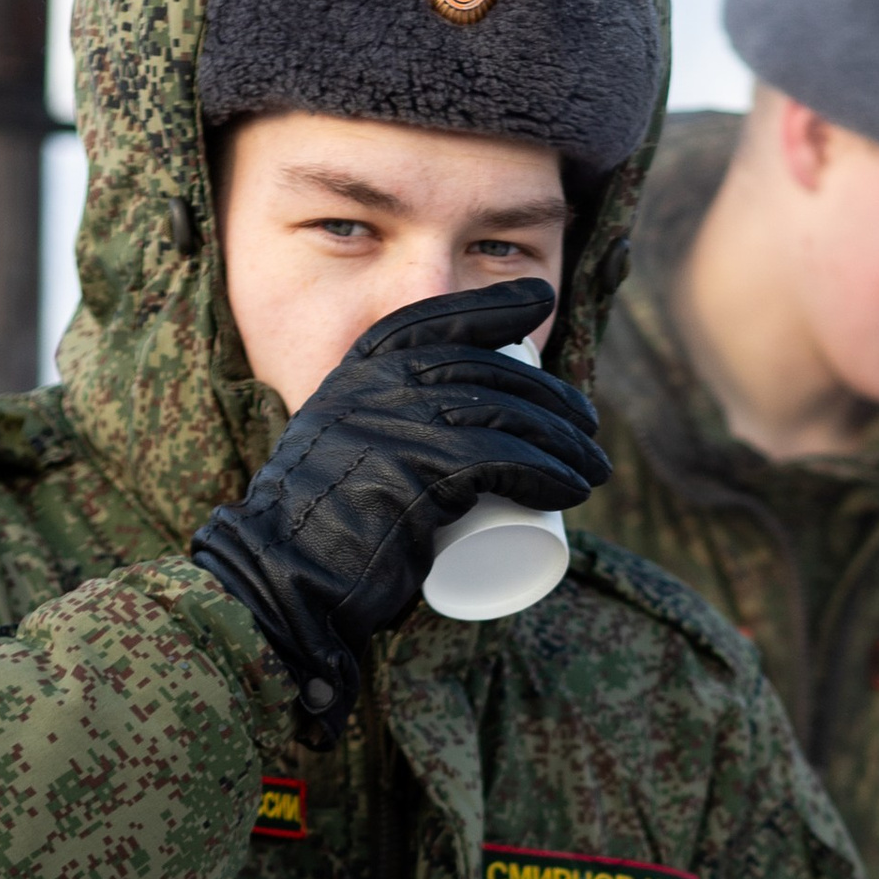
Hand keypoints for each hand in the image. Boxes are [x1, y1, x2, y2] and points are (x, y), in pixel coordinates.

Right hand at [191, 278, 607, 737]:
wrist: (283, 577)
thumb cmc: (318, 530)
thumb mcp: (339, 453)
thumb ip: (370, 434)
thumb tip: (432, 442)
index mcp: (356, 371)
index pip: (433, 318)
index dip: (492, 304)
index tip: (540, 302)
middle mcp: (376, 386)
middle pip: (486, 372)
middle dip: (552, 396)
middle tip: (588, 431)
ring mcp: (396, 425)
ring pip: (505, 415)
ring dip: (565, 442)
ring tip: (594, 470)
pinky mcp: (417, 474)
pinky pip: (501, 458)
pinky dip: (547, 471)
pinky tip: (573, 486)